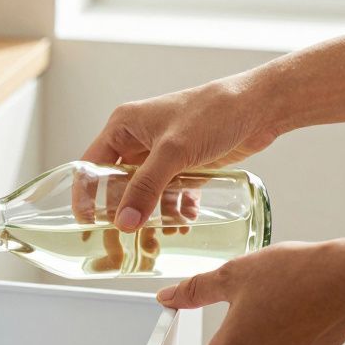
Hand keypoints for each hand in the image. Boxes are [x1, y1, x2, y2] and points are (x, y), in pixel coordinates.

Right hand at [83, 77, 279, 231]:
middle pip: (118, 183)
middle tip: (124, 237)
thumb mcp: (173, 152)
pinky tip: (185, 220)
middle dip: (123, 211)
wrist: (259, 106)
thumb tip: (124, 222)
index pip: (91, 165)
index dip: (85, 195)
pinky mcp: (186, 162)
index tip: (86, 223)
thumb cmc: (213, 112)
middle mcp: (139, 138)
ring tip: (162, 235)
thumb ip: (146, 188)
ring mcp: (163, 152)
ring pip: (147, 191)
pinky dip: (175, 208)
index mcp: (123, 126)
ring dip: (153, 214)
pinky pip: (171, 192)